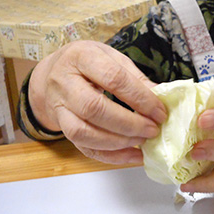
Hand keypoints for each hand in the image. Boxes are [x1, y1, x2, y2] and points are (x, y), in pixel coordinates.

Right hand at [28, 41, 166, 163]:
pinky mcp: (61, 128)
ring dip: (118, 142)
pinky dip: (112, 156)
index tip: (160, 111)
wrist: (51, 73)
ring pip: (83, 132)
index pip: (113, 79)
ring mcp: (59, 107)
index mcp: (81, 57)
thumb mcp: (111, 57)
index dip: (140, 98)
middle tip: (152, 129)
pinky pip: (84, 148)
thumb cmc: (87, 63)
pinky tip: (133, 155)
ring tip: (143, 140)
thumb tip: (161, 97)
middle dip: (129, 123)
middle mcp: (64, 83)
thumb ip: (135, 77)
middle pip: (94, 109)